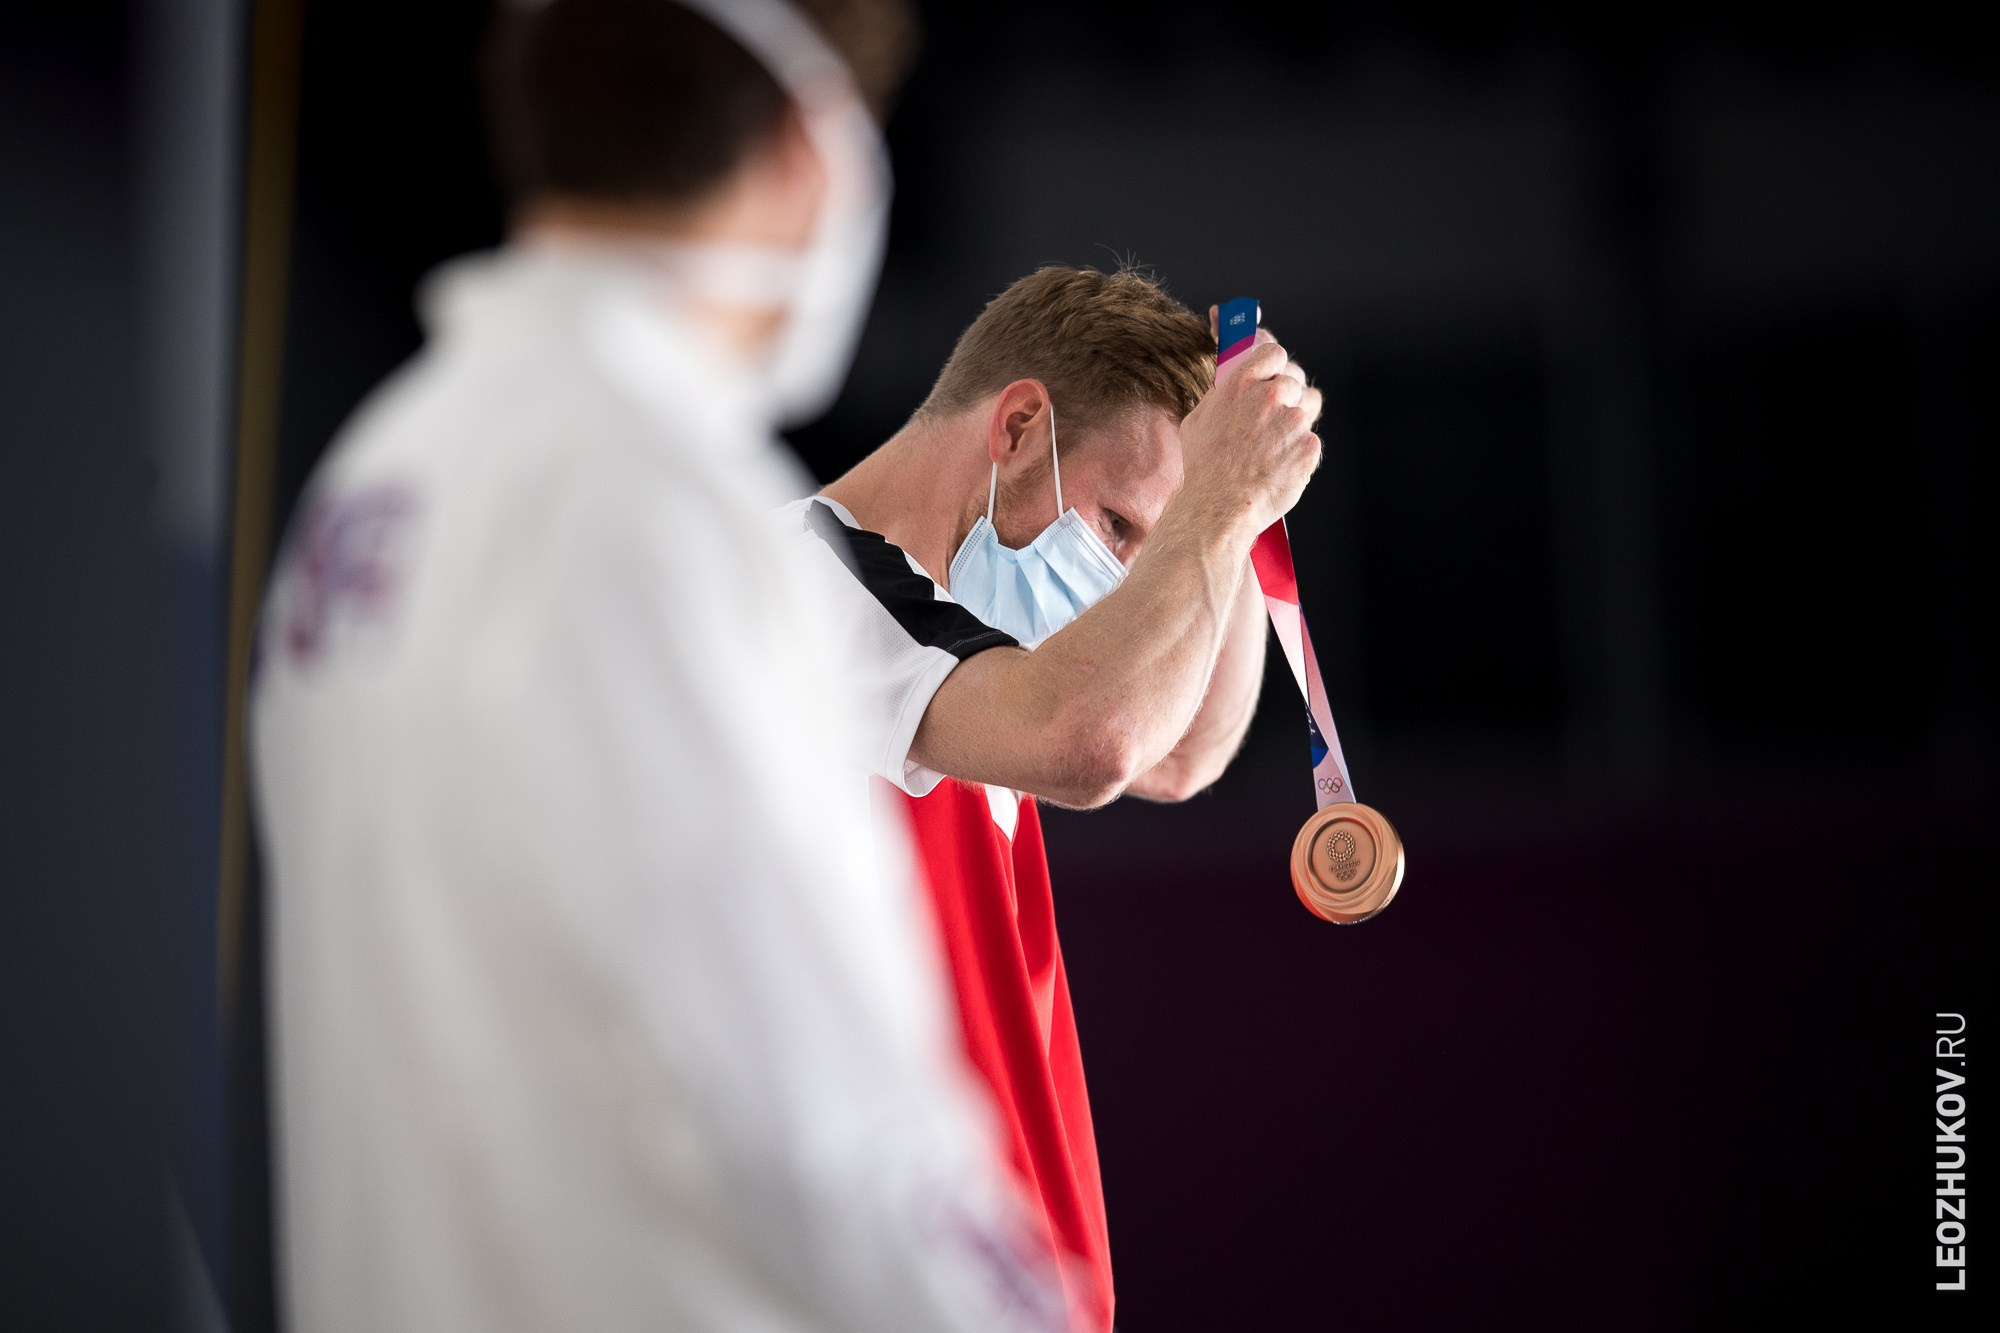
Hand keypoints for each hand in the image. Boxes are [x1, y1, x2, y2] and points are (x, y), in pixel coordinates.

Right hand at [1177, 319, 1322, 535]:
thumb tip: (1230, 386)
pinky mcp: (1308, 446)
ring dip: (1296, 421)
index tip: (1273, 375)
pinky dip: (1300, 451)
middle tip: (1274, 419)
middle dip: (1287, 397)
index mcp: (1241, 384)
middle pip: (1294, 380)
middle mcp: (1270, 396)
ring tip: (1275, 445)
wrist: (1220, 505)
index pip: (1274, 353)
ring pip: (1308, 407)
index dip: (1275, 365)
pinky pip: (1311, 441)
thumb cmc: (1205, 468)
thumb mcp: (1199, 419)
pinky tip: (1280, 465)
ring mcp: (1292, 421)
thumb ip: (1222, 396)